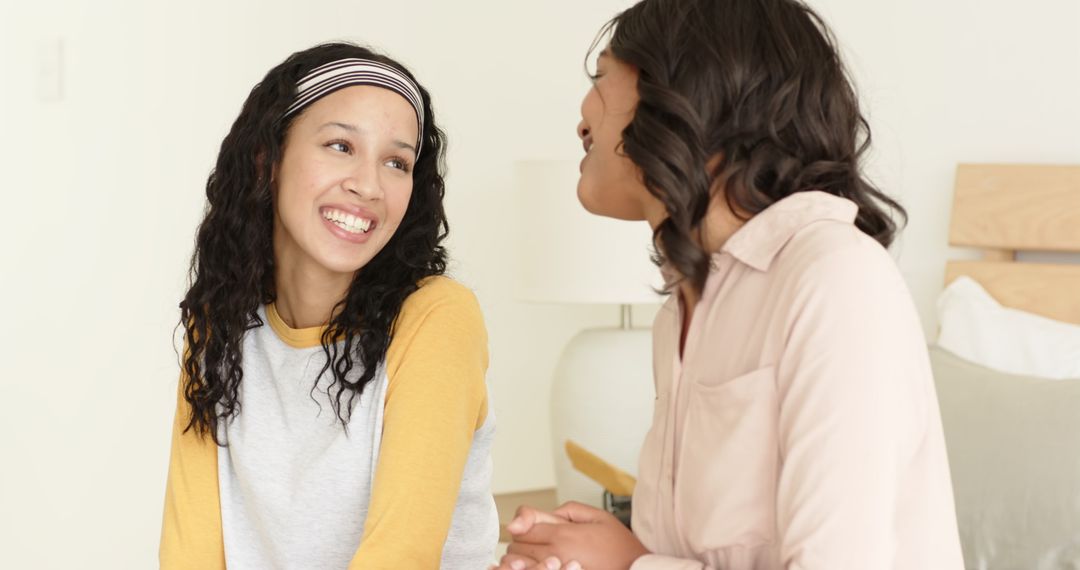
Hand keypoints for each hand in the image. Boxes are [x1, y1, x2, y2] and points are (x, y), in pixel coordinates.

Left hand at [506, 501, 648, 569]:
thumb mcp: (598, 516)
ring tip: (537, 556)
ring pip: (518, 564)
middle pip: (516, 545)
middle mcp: (555, 554)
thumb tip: (547, 513)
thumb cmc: (619, 547)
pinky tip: (541, 566)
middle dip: (523, 540)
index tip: (531, 526)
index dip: (523, 524)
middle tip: (538, 540)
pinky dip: (529, 569)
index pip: (522, 526)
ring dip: (522, 558)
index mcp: (563, 534)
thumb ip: (569, 510)